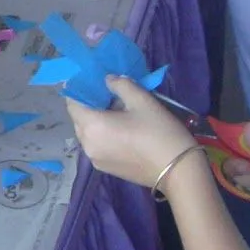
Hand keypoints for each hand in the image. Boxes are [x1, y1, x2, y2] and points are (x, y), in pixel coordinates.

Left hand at [64, 75, 200, 188]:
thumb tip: (108, 79)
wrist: (177, 170)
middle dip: (89, 105)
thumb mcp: (142, 101)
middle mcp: (87, 144)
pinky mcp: (105, 169)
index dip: (78, 90)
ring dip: (96, 121)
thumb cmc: (159, 132)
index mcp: (91, 126)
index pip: (72, 103)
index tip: (89, 81)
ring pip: (87, 133)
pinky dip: (102, 135)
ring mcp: (95, 159)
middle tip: (107, 94)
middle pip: (79, 119)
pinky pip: (96, 146)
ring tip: (116, 112)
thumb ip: (121, 85)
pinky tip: (120, 130)